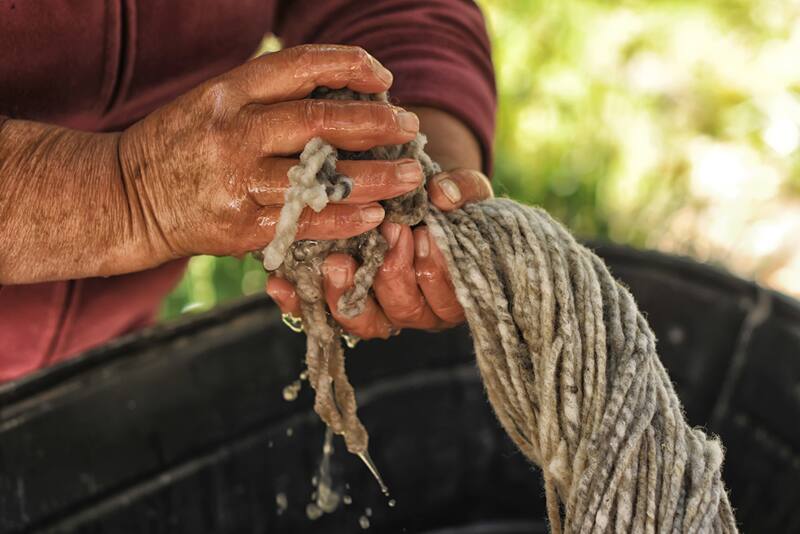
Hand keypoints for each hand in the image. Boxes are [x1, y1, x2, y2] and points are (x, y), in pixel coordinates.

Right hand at [118, 44, 423, 261]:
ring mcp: (235, 181)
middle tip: (410, 128)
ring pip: (316, 176)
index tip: (384, 77)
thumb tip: (341, 97)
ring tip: (409, 177)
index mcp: (228, 93)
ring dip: (372, 176)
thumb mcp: (214, 103)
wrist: (124, 196)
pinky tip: (374, 217)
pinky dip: (342, 220)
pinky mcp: (238, 227)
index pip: (299, 66)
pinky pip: (301, 224)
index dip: (349, 65)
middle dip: (374, 123)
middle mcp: (233, 131)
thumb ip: (267, 98)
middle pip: (317, 121)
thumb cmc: (181, 146)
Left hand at [267, 168, 492, 338]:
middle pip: (403, 311)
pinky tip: (280, 283)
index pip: (448, 300)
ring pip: (358, 321)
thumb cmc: (439, 202)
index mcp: (448, 294)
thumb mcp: (460, 190)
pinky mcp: (333, 304)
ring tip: (335, 261)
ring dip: (345, 292)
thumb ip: (463, 190)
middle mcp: (411, 310)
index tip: (426, 236)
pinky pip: (313, 315)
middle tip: (388, 233)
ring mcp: (371, 311)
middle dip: (393, 274)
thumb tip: (443, 195)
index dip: (437, 272)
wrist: (403, 198)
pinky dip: (297, 300)